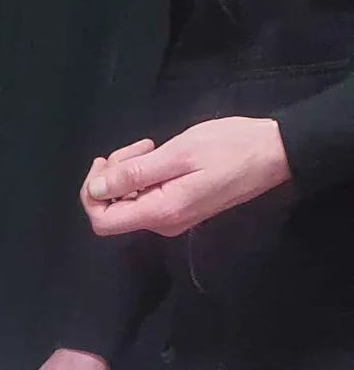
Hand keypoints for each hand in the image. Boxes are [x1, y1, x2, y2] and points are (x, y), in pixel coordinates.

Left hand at [80, 117, 290, 237]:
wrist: (276, 152)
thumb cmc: (231, 147)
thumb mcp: (179, 153)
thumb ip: (135, 174)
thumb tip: (97, 189)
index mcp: (159, 213)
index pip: (102, 221)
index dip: (92, 195)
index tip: (105, 163)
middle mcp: (161, 224)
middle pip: (113, 210)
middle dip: (112, 176)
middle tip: (137, 147)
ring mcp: (171, 218)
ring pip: (128, 201)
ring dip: (128, 172)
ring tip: (149, 146)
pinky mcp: (179, 207)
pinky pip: (146, 197)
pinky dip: (143, 175)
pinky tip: (157, 154)